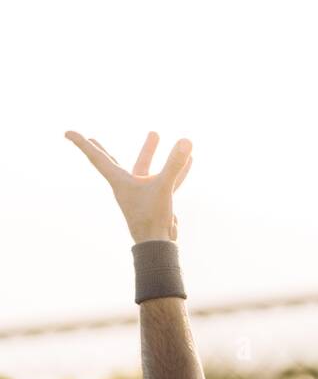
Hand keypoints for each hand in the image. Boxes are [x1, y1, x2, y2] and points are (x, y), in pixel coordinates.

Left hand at [66, 130, 192, 242]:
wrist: (158, 245)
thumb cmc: (153, 218)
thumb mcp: (164, 187)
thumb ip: (174, 164)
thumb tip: (186, 141)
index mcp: (120, 182)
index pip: (97, 158)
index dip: (82, 144)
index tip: (67, 133)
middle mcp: (127, 186)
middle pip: (113, 162)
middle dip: (103, 149)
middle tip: (90, 139)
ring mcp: (141, 193)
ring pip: (144, 168)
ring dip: (149, 152)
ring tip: (154, 134)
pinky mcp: (155, 199)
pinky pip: (164, 179)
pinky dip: (174, 170)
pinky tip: (189, 161)